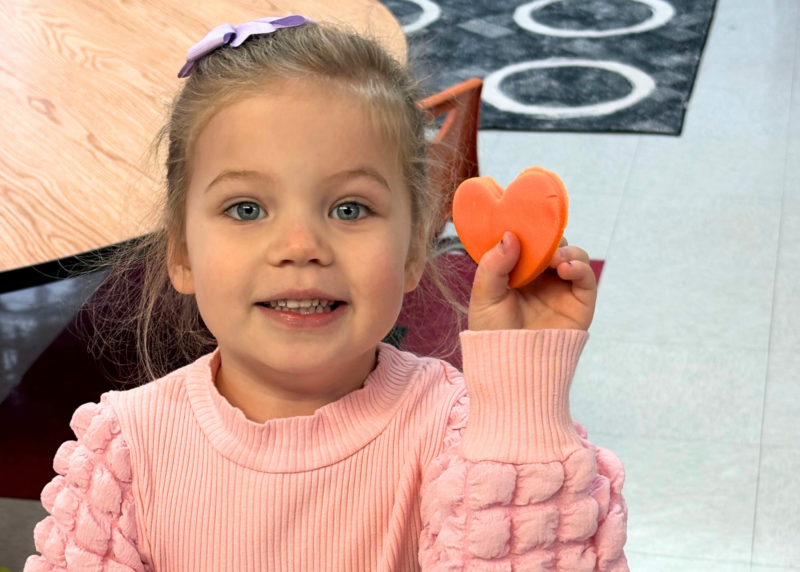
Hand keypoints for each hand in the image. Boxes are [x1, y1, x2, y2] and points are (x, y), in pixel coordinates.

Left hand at [468, 231, 596, 331]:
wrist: (511, 366)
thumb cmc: (493, 333)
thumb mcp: (484, 295)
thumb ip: (493, 264)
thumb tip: (510, 235)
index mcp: (517, 272)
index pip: (528, 242)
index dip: (529, 230)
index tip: (525, 219)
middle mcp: (541, 278)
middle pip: (553, 245)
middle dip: (549, 238)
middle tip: (542, 242)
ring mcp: (561, 289)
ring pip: (573, 256)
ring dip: (566, 251)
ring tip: (555, 261)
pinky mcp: (580, 303)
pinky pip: (586, 278)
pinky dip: (580, 267)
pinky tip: (566, 268)